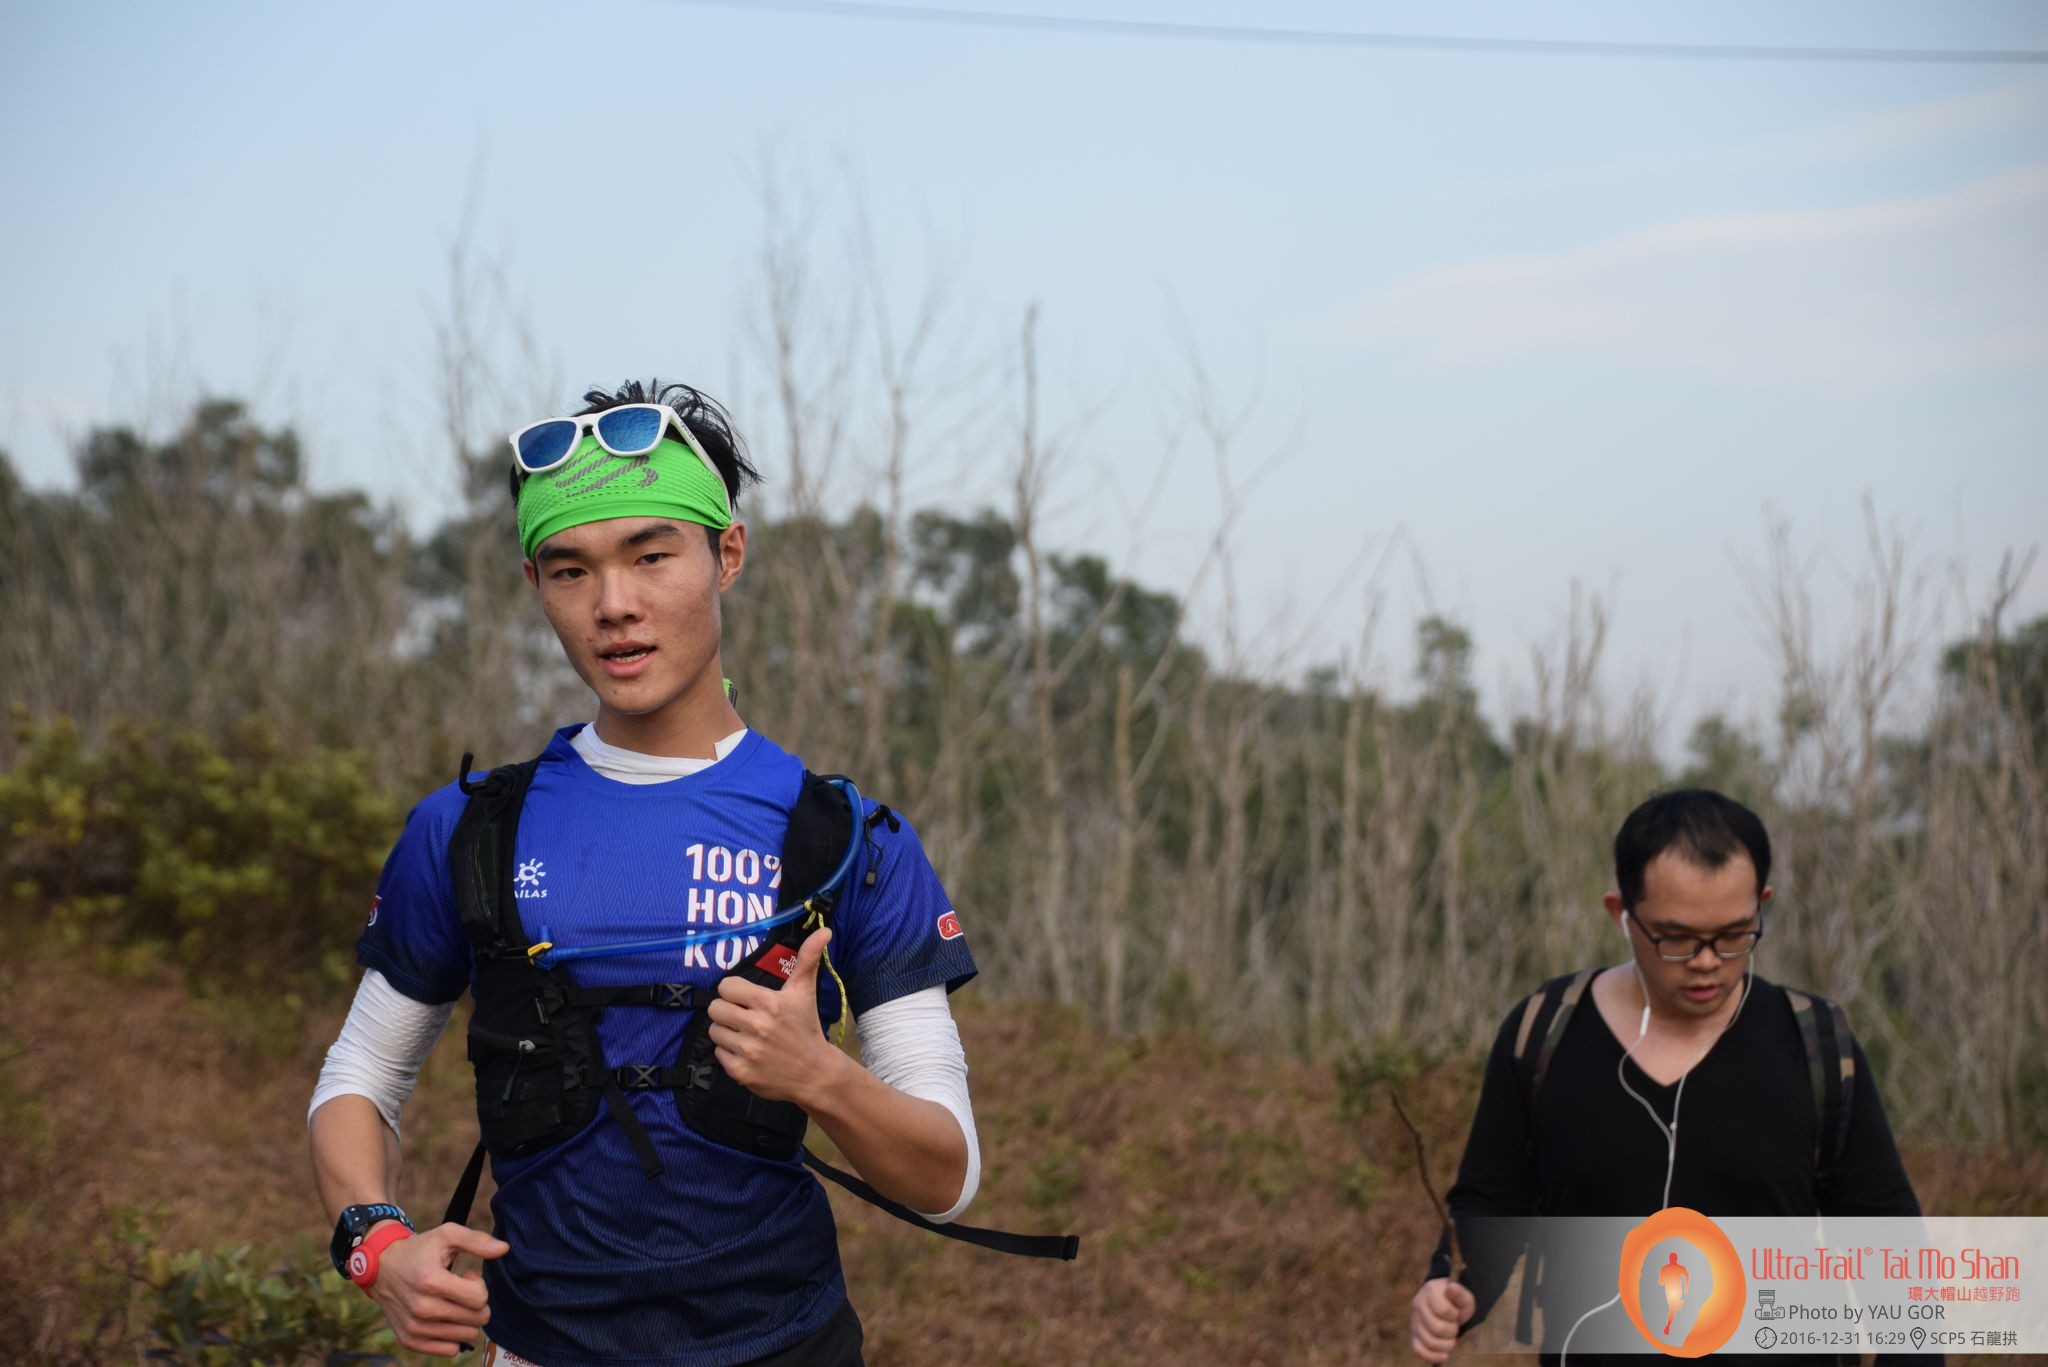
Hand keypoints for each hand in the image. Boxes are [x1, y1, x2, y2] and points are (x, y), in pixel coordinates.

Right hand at [367, 1222, 508, 1357]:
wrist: (382, 1267)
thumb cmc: (420, 1249)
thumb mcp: (447, 1234)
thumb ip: (477, 1241)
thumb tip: (504, 1249)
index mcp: (432, 1282)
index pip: (479, 1298)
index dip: (479, 1285)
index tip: (466, 1275)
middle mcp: (421, 1309)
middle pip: (476, 1319)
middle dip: (476, 1303)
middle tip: (460, 1289)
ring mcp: (414, 1327)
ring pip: (467, 1336)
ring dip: (466, 1319)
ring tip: (451, 1301)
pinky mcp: (409, 1340)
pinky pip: (450, 1350)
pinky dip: (453, 1336)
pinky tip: (443, 1317)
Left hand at [705, 928, 844, 1105]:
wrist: (815, 1073)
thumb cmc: (807, 1027)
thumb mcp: (805, 992)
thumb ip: (809, 958)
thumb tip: (824, 930)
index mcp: (769, 1003)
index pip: (726, 987)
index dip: (734, 992)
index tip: (746, 999)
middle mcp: (757, 1026)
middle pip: (715, 1008)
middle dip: (728, 1011)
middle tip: (744, 1017)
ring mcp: (748, 1051)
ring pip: (714, 1031)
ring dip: (727, 1032)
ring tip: (746, 1035)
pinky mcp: (741, 1072)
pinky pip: (718, 1054)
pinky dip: (730, 1053)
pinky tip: (747, 1053)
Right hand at [1410, 1276, 1475, 1362]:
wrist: (1447, 1303)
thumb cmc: (1456, 1301)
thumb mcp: (1464, 1296)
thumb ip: (1460, 1294)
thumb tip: (1451, 1287)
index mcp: (1429, 1290)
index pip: (1443, 1311)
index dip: (1455, 1316)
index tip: (1457, 1313)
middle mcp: (1417, 1304)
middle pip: (1437, 1328)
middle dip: (1452, 1331)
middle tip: (1455, 1326)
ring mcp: (1414, 1320)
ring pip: (1429, 1341)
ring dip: (1446, 1344)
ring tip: (1451, 1338)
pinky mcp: (1414, 1335)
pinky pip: (1418, 1349)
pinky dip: (1432, 1356)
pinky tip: (1444, 1355)